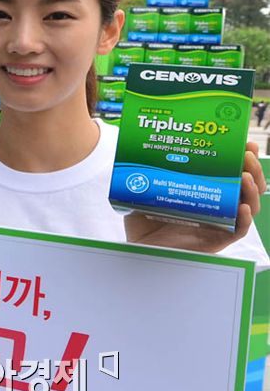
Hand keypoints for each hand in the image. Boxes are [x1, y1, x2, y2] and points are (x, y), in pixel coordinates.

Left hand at [124, 141, 265, 252]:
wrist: (137, 248)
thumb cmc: (143, 221)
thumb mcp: (144, 190)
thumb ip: (146, 172)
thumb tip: (141, 147)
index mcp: (205, 190)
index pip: (230, 171)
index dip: (240, 156)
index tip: (243, 141)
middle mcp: (216, 205)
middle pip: (246, 186)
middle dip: (251, 167)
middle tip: (247, 154)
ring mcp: (218, 223)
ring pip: (248, 205)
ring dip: (252, 189)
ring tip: (245, 176)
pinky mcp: (216, 241)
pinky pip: (238, 231)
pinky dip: (244, 220)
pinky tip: (242, 207)